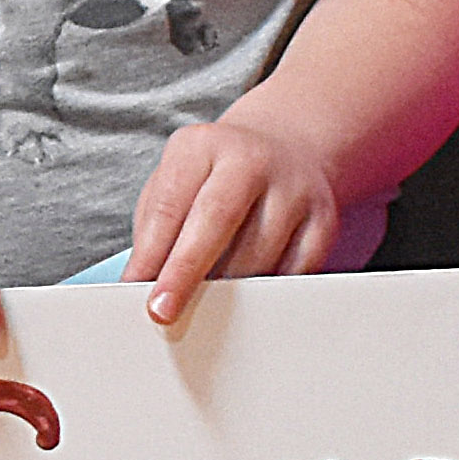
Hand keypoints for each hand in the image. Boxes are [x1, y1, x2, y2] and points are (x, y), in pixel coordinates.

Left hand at [128, 112, 343, 322]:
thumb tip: (145, 286)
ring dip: (226, 293)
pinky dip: (266, 296)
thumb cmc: (213, 180)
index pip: (172, 203)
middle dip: (186, 272)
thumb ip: (156, 230)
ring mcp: (294, 189)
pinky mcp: (323, 221)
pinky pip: (293, 272)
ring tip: (202, 312)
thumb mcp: (176, 184)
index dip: (151, 251)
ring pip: (258, 254)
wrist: (283, 152)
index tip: (135, 289)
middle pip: (217, 220)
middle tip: (164, 312)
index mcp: (203, 146)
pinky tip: (246, 306)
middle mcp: (252, 160)